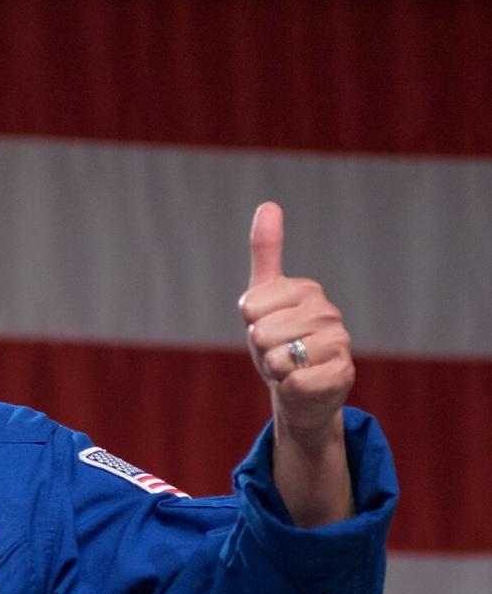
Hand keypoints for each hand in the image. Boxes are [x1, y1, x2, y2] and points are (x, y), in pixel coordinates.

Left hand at [238, 202, 353, 441]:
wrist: (300, 389)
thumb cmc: (278, 341)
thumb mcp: (263, 297)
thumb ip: (266, 253)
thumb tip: (269, 204)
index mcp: (306, 289)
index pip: (250, 307)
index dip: (250, 324)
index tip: (266, 325)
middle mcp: (327, 312)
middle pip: (261, 334)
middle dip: (261, 350)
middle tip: (278, 351)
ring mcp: (340, 342)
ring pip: (278, 358)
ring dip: (275, 370)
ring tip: (290, 366)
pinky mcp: (342, 374)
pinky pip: (296, 380)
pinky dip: (289, 387)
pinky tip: (301, 383)